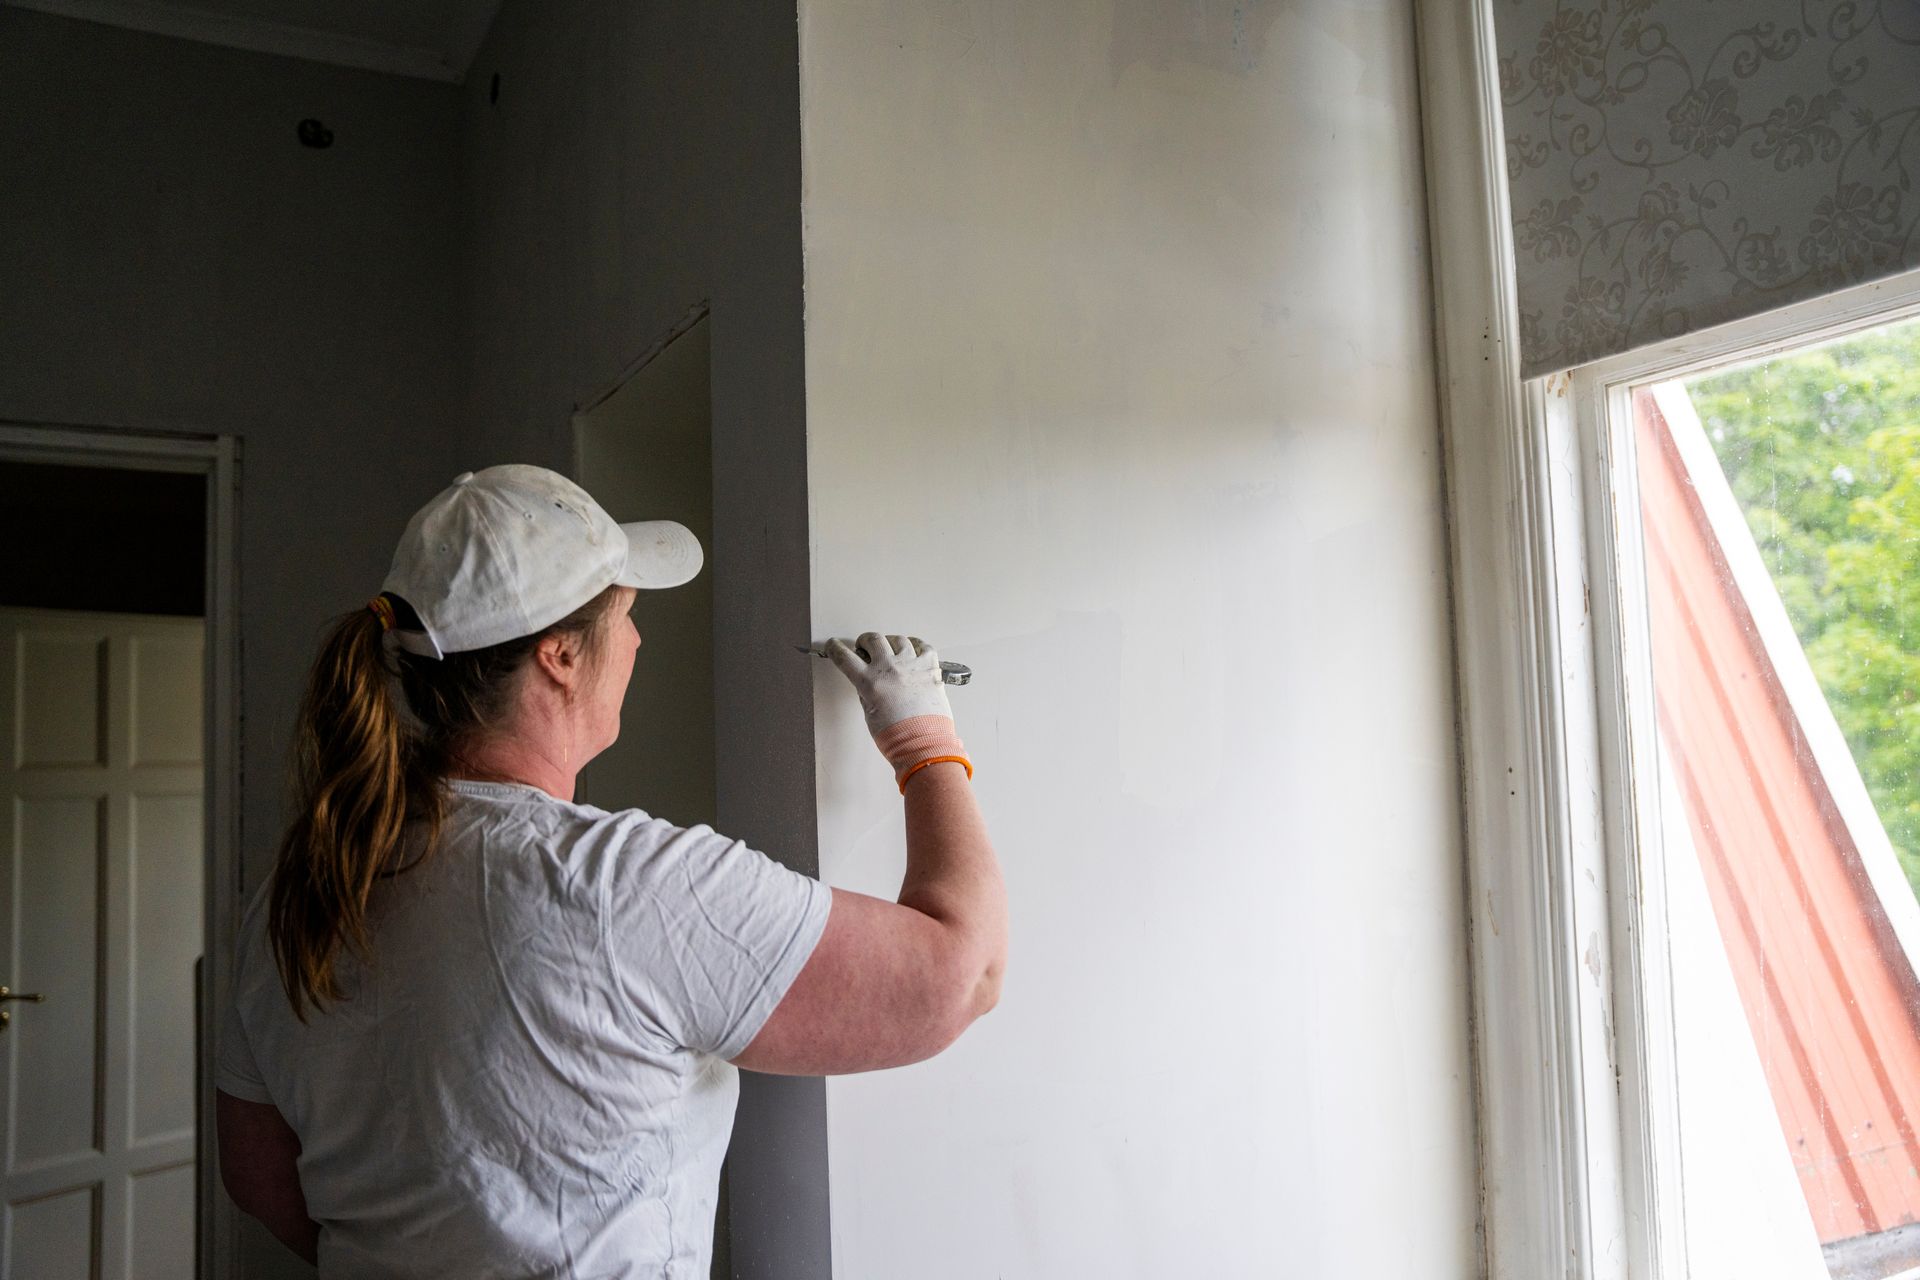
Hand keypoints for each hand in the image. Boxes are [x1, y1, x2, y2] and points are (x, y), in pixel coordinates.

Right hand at [825, 632, 953, 737]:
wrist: (924, 744)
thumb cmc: (898, 736)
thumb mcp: (870, 714)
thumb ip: (865, 692)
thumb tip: (865, 680)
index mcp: (870, 682)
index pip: (845, 657)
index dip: (835, 649)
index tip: (833, 646)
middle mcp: (890, 669)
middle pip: (873, 640)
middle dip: (865, 642)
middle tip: (866, 648)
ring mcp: (911, 665)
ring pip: (898, 639)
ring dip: (891, 643)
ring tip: (892, 652)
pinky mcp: (930, 667)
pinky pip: (923, 646)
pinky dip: (917, 646)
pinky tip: (914, 652)